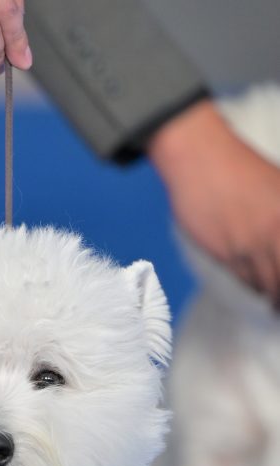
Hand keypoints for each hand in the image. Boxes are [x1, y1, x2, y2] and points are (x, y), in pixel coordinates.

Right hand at [147, 99, 279, 306]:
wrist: (199, 156)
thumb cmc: (235, 169)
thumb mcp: (276, 190)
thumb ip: (278, 224)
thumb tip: (277, 249)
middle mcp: (277, 232)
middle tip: (279, 304)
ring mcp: (253, 243)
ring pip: (270, 284)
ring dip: (271, 295)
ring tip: (274, 302)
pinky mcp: (228, 252)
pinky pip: (246, 280)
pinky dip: (253, 287)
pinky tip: (256, 285)